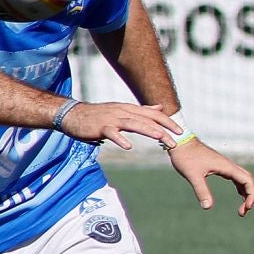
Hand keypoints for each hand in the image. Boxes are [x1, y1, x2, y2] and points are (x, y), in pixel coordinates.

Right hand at [58, 101, 178, 150]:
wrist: (72, 114)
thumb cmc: (98, 115)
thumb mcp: (122, 111)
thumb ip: (141, 111)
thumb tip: (159, 107)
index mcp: (129, 109)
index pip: (153, 114)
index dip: (167, 121)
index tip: (180, 131)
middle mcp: (123, 111)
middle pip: (146, 119)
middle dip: (163, 129)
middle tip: (176, 139)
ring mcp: (111, 118)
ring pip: (133, 123)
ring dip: (147, 130)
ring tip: (160, 137)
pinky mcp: (100, 126)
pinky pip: (111, 133)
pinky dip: (120, 139)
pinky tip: (128, 146)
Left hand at [166, 137, 253, 215]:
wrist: (181, 143)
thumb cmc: (186, 157)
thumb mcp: (193, 176)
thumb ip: (201, 191)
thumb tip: (207, 207)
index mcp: (227, 167)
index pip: (248, 181)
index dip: (251, 195)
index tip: (246, 208)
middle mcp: (229, 166)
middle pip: (249, 180)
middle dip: (250, 196)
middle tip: (243, 212)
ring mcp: (225, 165)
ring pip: (244, 179)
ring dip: (246, 193)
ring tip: (242, 208)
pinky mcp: (220, 166)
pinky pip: (236, 177)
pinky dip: (240, 187)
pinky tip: (238, 194)